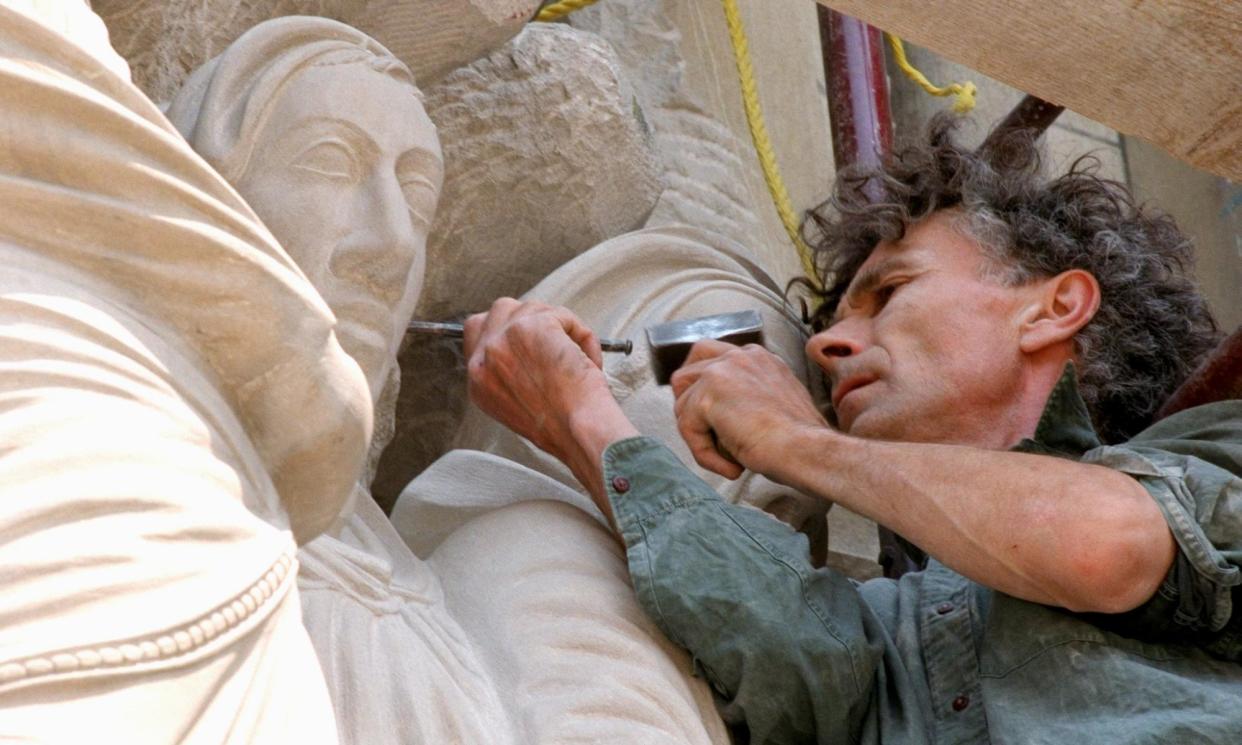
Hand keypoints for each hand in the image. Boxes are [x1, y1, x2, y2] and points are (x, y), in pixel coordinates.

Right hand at [464, 298, 637, 503]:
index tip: (531, 338)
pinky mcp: (531, 326)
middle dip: (530, 317)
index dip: (509, 329)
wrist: (578, 432)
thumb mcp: (517, 406)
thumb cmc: (563, 427)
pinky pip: (561, 315)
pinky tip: (587, 358)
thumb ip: (510, 373)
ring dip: (561, 328)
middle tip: (555, 340)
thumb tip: (528, 347)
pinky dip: (581, 333)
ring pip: (534, 308)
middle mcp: (483, 359)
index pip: (477, 332)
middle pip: (500, 310)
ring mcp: (503, 339)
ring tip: (576, 359)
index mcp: (478, 381)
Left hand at [671, 340, 827, 479]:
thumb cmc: (801, 440)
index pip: (713, 359)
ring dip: (699, 437)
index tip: (711, 418)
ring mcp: (722, 371)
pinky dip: (704, 454)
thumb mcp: (773, 407)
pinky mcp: (709, 395)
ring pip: (683, 404)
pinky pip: (687, 428)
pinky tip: (732, 467)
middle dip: (688, 405)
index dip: (704, 389)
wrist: (809, 450)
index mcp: (757, 358)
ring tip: (728, 457)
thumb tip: (719, 416)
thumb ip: (746, 399)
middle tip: (704, 434)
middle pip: (688, 371)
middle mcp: (739, 357)